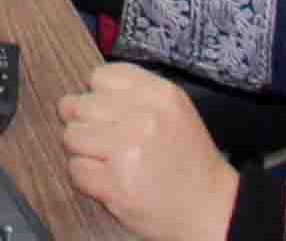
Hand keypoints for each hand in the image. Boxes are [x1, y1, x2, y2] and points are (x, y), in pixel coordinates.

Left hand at [58, 64, 240, 240]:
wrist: (213, 209)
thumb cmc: (188, 162)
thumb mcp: (173, 112)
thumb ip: (132, 96)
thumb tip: (81, 95)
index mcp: (160, 94)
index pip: (100, 76)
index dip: (97, 98)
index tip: (109, 115)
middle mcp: (144, 116)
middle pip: (79, 105)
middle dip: (86, 126)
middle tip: (108, 144)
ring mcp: (128, 149)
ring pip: (72, 136)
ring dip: (84, 153)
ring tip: (111, 164)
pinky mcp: (116, 183)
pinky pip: (76, 169)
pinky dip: (87, 179)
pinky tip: (111, 182)